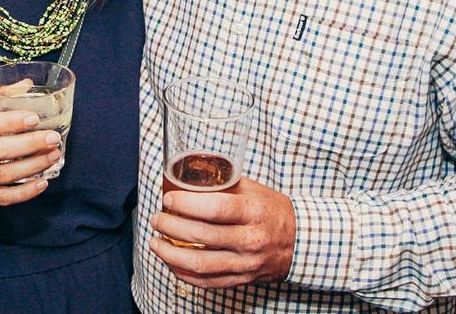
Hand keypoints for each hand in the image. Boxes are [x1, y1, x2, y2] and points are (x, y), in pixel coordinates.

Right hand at [0, 99, 63, 205]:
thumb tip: (27, 84)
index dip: (11, 122)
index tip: (34, 118)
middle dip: (30, 145)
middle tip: (53, 138)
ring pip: (3, 176)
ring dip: (33, 167)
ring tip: (54, 155)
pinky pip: (1, 198)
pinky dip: (25, 193)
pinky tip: (42, 182)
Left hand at [149, 177, 295, 287]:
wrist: (300, 242)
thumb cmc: (273, 210)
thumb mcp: (254, 190)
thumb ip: (225, 183)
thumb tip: (191, 173)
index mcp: (254, 212)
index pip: (216, 208)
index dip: (187, 204)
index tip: (169, 200)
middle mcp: (251, 239)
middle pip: (203, 236)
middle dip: (172, 227)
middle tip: (157, 218)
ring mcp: (246, 263)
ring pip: (201, 264)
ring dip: (171, 254)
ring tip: (155, 242)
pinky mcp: (242, 280)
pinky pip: (207, 282)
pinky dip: (184, 273)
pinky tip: (171, 262)